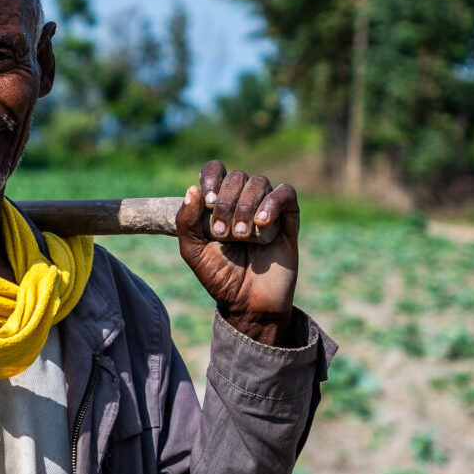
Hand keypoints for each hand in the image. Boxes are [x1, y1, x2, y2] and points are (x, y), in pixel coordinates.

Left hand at [175, 160, 299, 345]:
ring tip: (240, 236)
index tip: (207, 202)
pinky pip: (286, 193)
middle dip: (227, 202)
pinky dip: (273, 202)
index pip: (216, 170)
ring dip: (246, 206)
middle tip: (222, 233)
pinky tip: (261, 223)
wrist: (248, 303)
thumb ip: (185, 221)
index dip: (211, 178)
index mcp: (219, 203)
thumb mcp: (193, 251)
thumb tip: (192, 189)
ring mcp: (266, 208)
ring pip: (260, 182)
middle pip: (237, 176)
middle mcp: (243, 201)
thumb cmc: (219, 277)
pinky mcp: (288, 219)